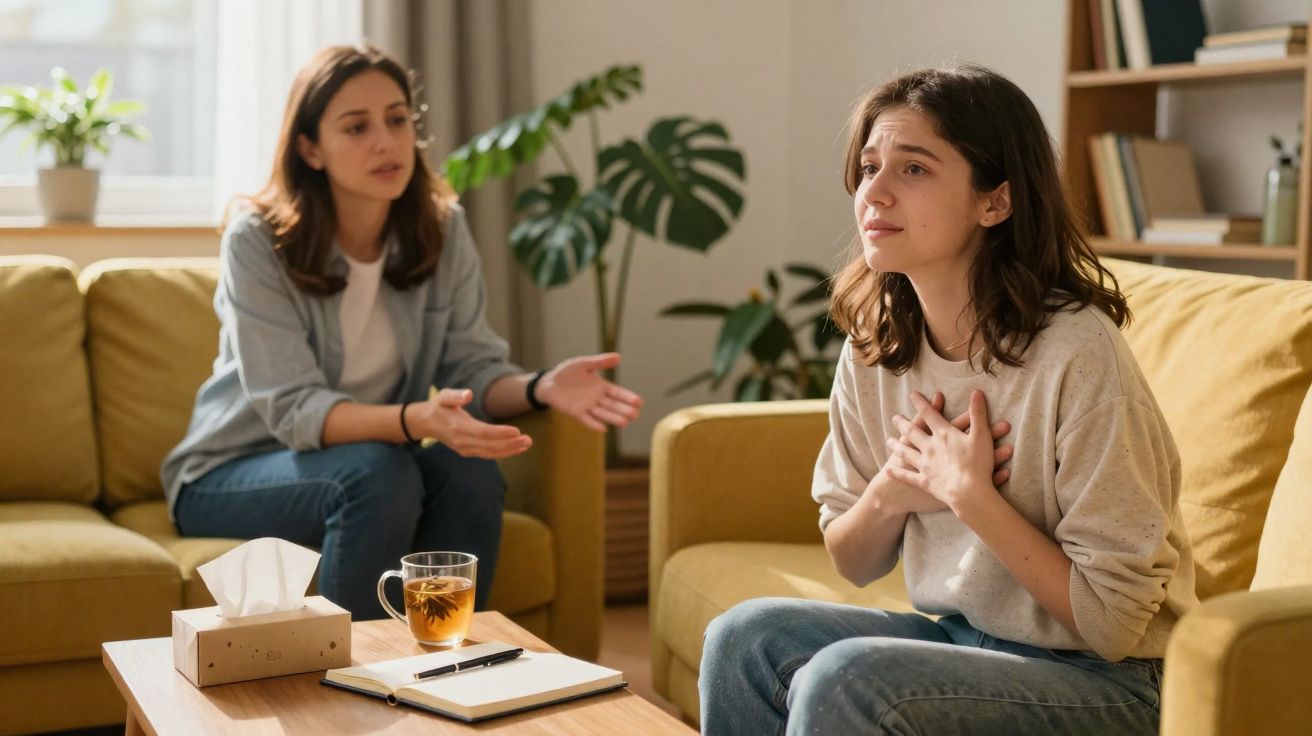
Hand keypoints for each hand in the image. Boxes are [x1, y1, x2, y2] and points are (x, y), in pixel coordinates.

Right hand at [409, 388, 532, 458]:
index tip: (516, 431)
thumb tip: (468, 394)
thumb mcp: (444, 396)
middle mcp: (462, 441)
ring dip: (510, 450)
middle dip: (510, 444)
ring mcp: (464, 449)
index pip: (482, 432)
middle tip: (528, 440)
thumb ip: (456, 396)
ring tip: (527, 444)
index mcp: (458, 427)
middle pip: (489, 446)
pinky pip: (488, 454)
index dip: (500, 433)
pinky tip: (516, 448)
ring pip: (490, 453)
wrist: (426, 423)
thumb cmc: (438, 406)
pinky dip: (503, 453)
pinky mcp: (467, 451)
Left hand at [535, 352, 643, 431]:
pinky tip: (603, 428)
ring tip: (625, 422)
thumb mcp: (583, 364)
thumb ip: (600, 362)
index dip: (628, 397)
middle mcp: (597, 398)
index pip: (618, 393)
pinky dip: (594, 424)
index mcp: (601, 386)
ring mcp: (587, 406)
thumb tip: (618, 357)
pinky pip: (587, 419)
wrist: (549, 382)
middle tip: (636, 414)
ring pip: (603, 413)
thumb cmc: (567, 372)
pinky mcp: (576, 412)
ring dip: (613, 418)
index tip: (639, 402)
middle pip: (613, 405)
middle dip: (624, 410)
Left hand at [885, 390, 1004, 512]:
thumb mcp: (981, 435)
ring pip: (906, 452)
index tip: (913, 395)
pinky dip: (897, 473)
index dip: (921, 403)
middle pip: (912, 432)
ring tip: (889, 441)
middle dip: (903, 423)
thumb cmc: (978, 463)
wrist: (969, 492)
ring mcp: (925, 465)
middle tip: (894, 418)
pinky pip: (907, 476)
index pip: (929, 414)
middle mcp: (930, 447)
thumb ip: (978, 414)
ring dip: (896, 445)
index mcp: (943, 435)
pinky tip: (888, 470)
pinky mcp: (924, 481)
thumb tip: (976, 392)